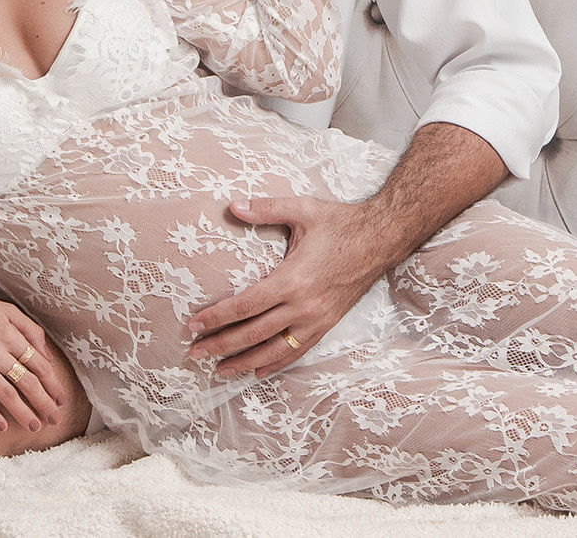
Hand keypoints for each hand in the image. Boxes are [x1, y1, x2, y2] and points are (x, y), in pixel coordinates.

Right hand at [0, 290, 70, 432]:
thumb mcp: (5, 309)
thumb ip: (29, 329)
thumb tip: (46, 355)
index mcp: (8, 333)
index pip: (38, 364)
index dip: (52, 384)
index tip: (61, 399)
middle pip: (26, 381)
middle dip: (44, 402)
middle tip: (55, 419)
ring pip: (5, 392)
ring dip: (22, 412)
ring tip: (34, 426)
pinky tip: (1, 425)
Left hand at [184, 195, 387, 379]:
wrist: (382, 238)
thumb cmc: (341, 223)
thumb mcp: (302, 210)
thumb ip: (266, 208)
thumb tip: (233, 205)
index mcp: (293, 279)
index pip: (246, 305)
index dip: (217, 317)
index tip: (194, 324)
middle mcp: (304, 305)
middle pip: (254, 333)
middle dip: (221, 344)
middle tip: (195, 352)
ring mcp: (317, 319)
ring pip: (274, 349)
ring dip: (244, 362)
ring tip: (220, 371)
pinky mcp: (327, 324)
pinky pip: (298, 350)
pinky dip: (275, 363)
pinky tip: (258, 371)